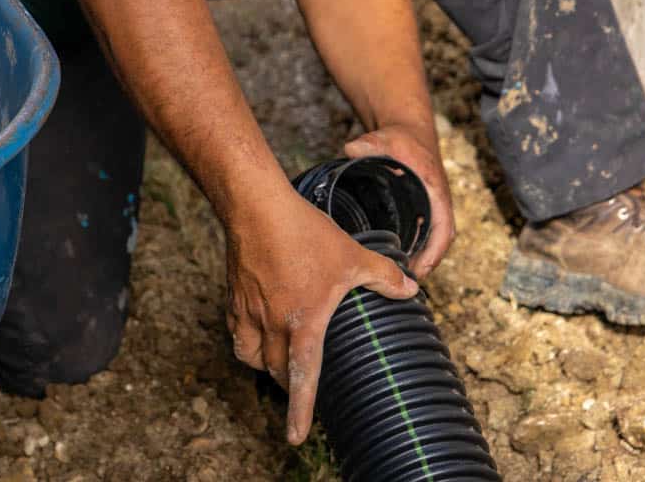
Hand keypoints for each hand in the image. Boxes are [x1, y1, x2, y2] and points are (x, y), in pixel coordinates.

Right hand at [224, 191, 417, 444]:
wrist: (257, 208)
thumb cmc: (304, 233)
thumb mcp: (352, 255)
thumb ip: (383, 275)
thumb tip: (411, 288)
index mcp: (303, 323)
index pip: (302, 378)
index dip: (300, 411)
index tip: (296, 437)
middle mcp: (272, 324)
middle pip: (274, 371)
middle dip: (286, 385)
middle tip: (299, 386)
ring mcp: (248, 311)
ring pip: (248, 355)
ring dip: (262, 365)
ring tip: (275, 361)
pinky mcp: (233, 295)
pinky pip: (234, 330)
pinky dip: (244, 338)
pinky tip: (255, 328)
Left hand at [345, 122, 454, 278]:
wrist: (410, 131)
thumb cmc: (403, 137)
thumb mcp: (387, 138)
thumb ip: (369, 143)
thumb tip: (351, 149)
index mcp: (436, 193)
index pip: (444, 231)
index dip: (434, 254)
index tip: (420, 273)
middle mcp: (436, 205)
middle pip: (437, 244)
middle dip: (423, 266)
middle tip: (399, 285)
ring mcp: (428, 210)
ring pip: (428, 243)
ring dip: (417, 262)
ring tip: (394, 283)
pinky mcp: (419, 211)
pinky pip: (420, 237)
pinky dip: (411, 252)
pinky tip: (391, 265)